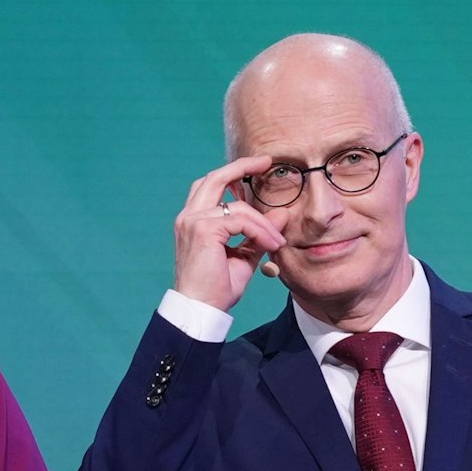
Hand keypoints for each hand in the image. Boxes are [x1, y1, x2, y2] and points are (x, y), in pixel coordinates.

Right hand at [172, 156, 288, 310]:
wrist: (200, 309)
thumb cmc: (217, 288)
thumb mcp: (244, 256)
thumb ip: (259, 233)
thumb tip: (282, 213)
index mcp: (193, 221)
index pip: (212, 188)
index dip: (234, 178)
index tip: (257, 170)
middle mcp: (189, 217)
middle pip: (214, 178)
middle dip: (241, 166)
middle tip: (265, 161)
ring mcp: (193, 221)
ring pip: (236, 203)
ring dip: (262, 220)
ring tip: (277, 240)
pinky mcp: (203, 229)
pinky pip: (241, 219)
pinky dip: (260, 230)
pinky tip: (271, 245)